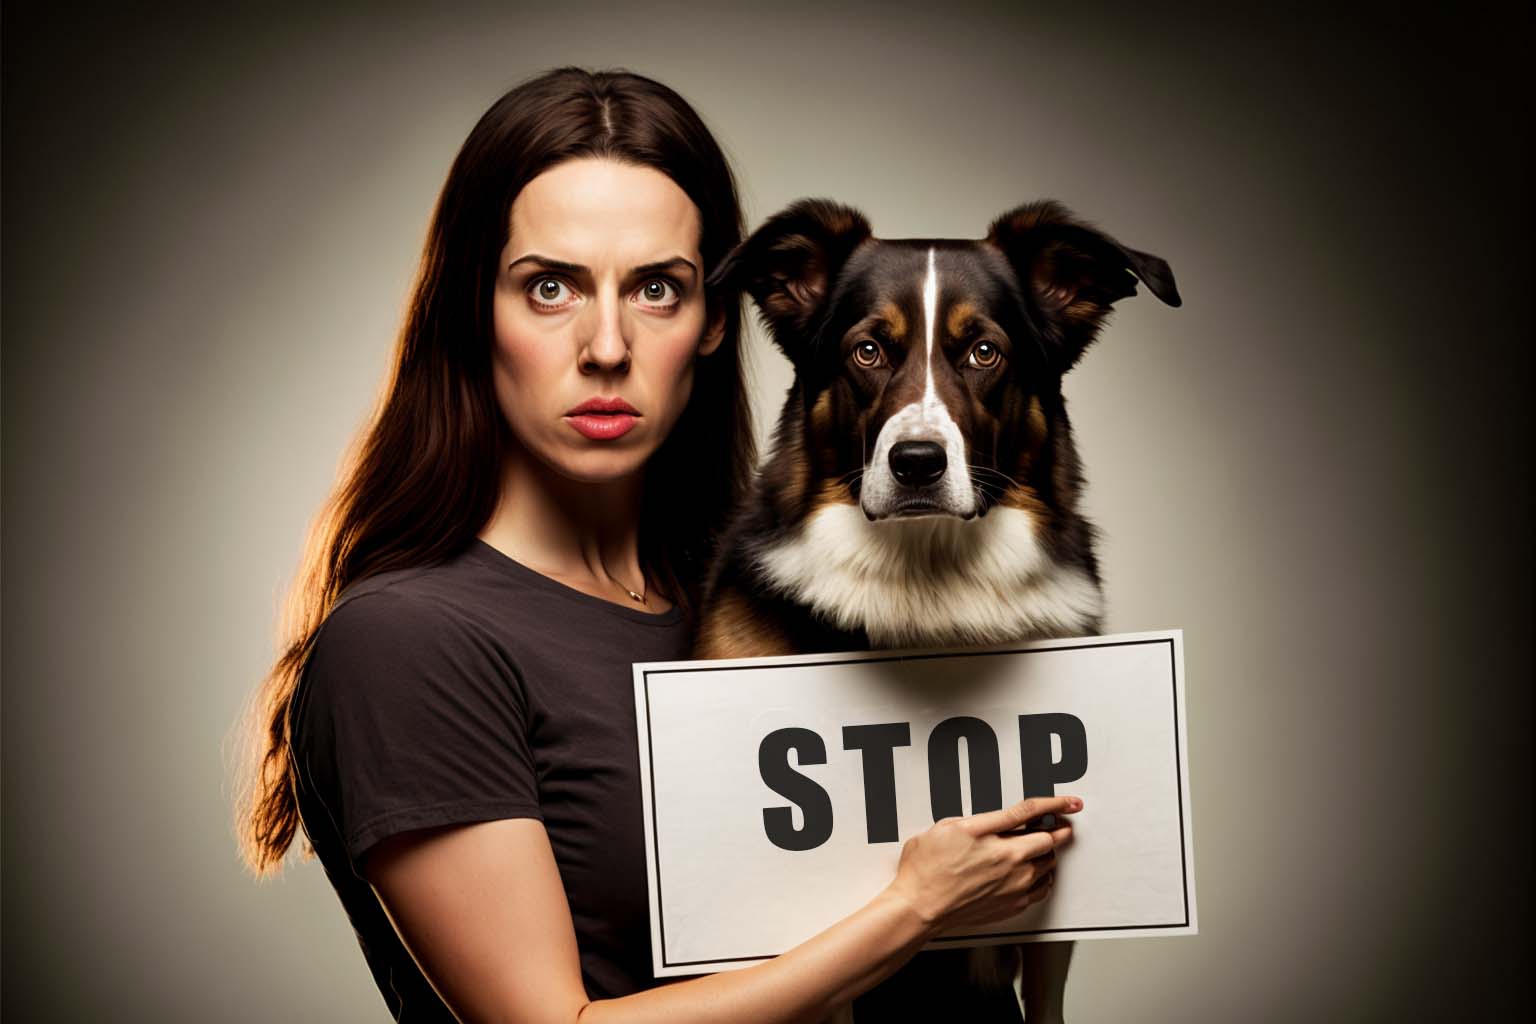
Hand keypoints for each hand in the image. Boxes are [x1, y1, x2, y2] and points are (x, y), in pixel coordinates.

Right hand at [883, 795, 1079, 930]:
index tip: (1070, 802)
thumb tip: (1002, 818)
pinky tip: (1036, 873)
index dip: (1056, 805)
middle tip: (1060, 824)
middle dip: (1058, 830)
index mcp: (994, 839)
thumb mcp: (950, 827)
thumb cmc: (927, 869)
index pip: (1033, 813)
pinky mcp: (1013, 905)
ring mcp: (1014, 886)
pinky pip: (1042, 890)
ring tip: (1043, 848)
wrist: (920, 906)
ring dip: (1050, 854)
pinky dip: (1044, 878)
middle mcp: (1010, 863)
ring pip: (1049, 866)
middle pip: (1050, 842)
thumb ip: (982, 821)